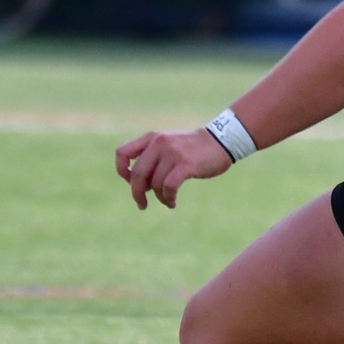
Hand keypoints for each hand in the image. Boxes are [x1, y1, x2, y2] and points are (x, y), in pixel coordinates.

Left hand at [115, 126, 236, 208]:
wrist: (221, 140)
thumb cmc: (191, 148)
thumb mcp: (167, 145)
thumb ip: (151, 158)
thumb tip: (138, 185)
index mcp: (150, 138)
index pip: (122, 153)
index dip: (122, 171)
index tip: (131, 182)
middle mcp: (158, 143)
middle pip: (137, 174)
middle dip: (137, 193)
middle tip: (142, 204)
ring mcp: (172, 153)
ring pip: (155, 183)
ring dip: (159, 198)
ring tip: (167, 201)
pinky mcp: (186, 164)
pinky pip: (169, 187)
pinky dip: (168, 198)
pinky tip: (172, 202)